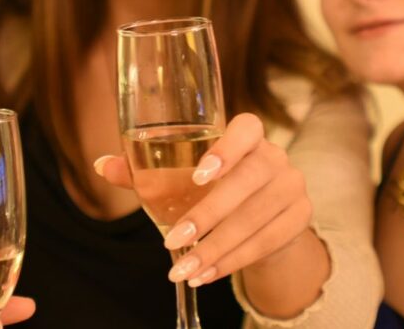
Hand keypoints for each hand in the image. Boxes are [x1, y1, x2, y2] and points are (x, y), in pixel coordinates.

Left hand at [96, 113, 314, 286]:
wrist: (267, 217)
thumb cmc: (217, 189)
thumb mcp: (182, 179)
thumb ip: (146, 171)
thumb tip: (102, 165)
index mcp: (248, 135)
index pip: (247, 128)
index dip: (226, 148)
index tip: (198, 175)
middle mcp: (275, 156)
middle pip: (248, 180)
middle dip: (209, 214)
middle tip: (173, 241)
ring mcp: (292, 186)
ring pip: (255, 219)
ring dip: (215, 248)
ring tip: (183, 270)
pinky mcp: (300, 218)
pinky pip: (266, 242)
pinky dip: (232, 262)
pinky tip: (206, 274)